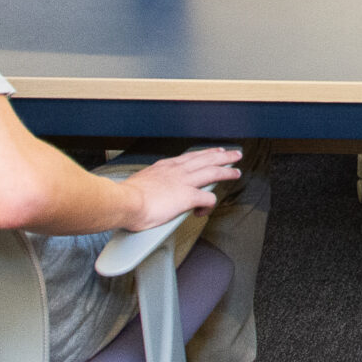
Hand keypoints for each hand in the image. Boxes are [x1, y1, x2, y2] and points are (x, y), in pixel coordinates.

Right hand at [122, 146, 242, 229]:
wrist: (125, 202)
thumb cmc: (126, 197)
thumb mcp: (140, 184)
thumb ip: (149, 186)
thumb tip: (147, 194)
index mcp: (165, 167)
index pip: (189, 157)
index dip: (204, 154)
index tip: (211, 152)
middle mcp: (177, 171)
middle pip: (206, 159)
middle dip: (222, 156)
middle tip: (233, 153)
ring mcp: (184, 182)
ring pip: (213, 172)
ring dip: (227, 171)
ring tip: (236, 171)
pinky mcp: (188, 197)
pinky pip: (207, 199)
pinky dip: (209, 204)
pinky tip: (206, 209)